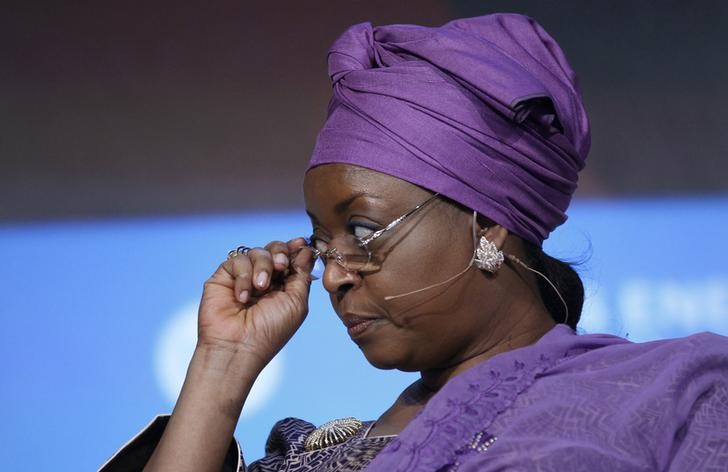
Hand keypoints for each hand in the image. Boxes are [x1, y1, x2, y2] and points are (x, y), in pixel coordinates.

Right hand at [198, 237, 313, 370]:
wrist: (238, 346)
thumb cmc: (270, 330)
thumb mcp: (296, 302)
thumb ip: (302, 275)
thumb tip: (306, 250)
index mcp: (284, 286)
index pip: (290, 258)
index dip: (295, 248)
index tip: (302, 243)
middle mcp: (264, 280)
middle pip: (274, 248)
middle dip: (280, 252)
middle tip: (281, 265)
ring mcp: (244, 277)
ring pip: (257, 251)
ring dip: (263, 266)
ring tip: (261, 287)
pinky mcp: (224, 277)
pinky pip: (237, 260)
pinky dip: (243, 276)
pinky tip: (242, 297)